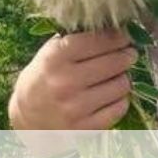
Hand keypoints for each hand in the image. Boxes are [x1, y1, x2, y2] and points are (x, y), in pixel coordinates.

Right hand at [9, 28, 136, 131]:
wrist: (29, 118)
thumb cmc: (44, 79)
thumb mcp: (50, 53)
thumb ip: (77, 40)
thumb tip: (114, 29)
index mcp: (54, 58)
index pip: (98, 40)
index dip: (117, 37)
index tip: (125, 36)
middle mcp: (65, 82)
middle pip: (115, 62)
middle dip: (126, 55)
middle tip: (129, 54)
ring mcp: (76, 107)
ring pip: (122, 84)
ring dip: (123, 78)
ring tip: (116, 76)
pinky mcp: (86, 128)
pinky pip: (120, 107)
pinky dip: (121, 99)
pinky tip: (113, 95)